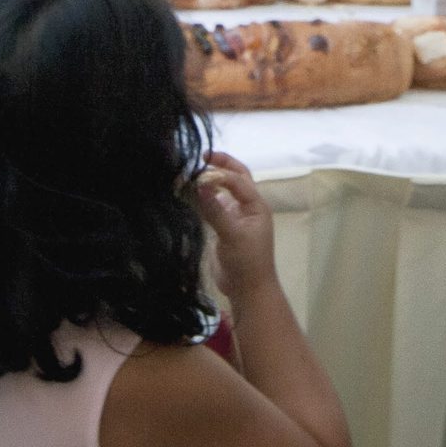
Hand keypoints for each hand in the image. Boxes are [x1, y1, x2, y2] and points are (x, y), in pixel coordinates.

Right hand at [194, 151, 275, 299]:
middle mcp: (246, 207)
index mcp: (256, 205)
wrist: (247, 290)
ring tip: (190, 174)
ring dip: (209, 181)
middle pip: (235, 178)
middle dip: (220, 166)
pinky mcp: (223, 228)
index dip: (220, 172)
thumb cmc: (246, 262)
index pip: (238, 180)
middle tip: (201, 156)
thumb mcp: (232, 234)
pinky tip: (189, 194)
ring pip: (222, 191)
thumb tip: (200, 183)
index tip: (198, 170)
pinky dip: (202, 198)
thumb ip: (215, 209)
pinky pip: (213, 206)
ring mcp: (235, 217)